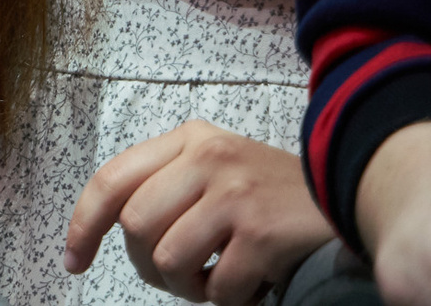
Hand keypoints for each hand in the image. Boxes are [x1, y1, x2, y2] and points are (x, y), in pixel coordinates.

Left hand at [64, 120, 333, 303]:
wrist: (357, 192)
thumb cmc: (275, 194)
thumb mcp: (216, 167)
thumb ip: (167, 185)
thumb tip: (114, 230)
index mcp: (187, 139)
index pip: (112, 179)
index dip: (83, 225)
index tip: (73, 260)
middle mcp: (206, 157)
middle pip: (135, 226)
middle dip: (147, 266)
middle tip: (178, 277)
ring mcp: (234, 193)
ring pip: (169, 259)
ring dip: (187, 286)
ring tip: (214, 281)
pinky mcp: (263, 232)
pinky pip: (218, 287)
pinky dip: (227, 300)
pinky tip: (249, 286)